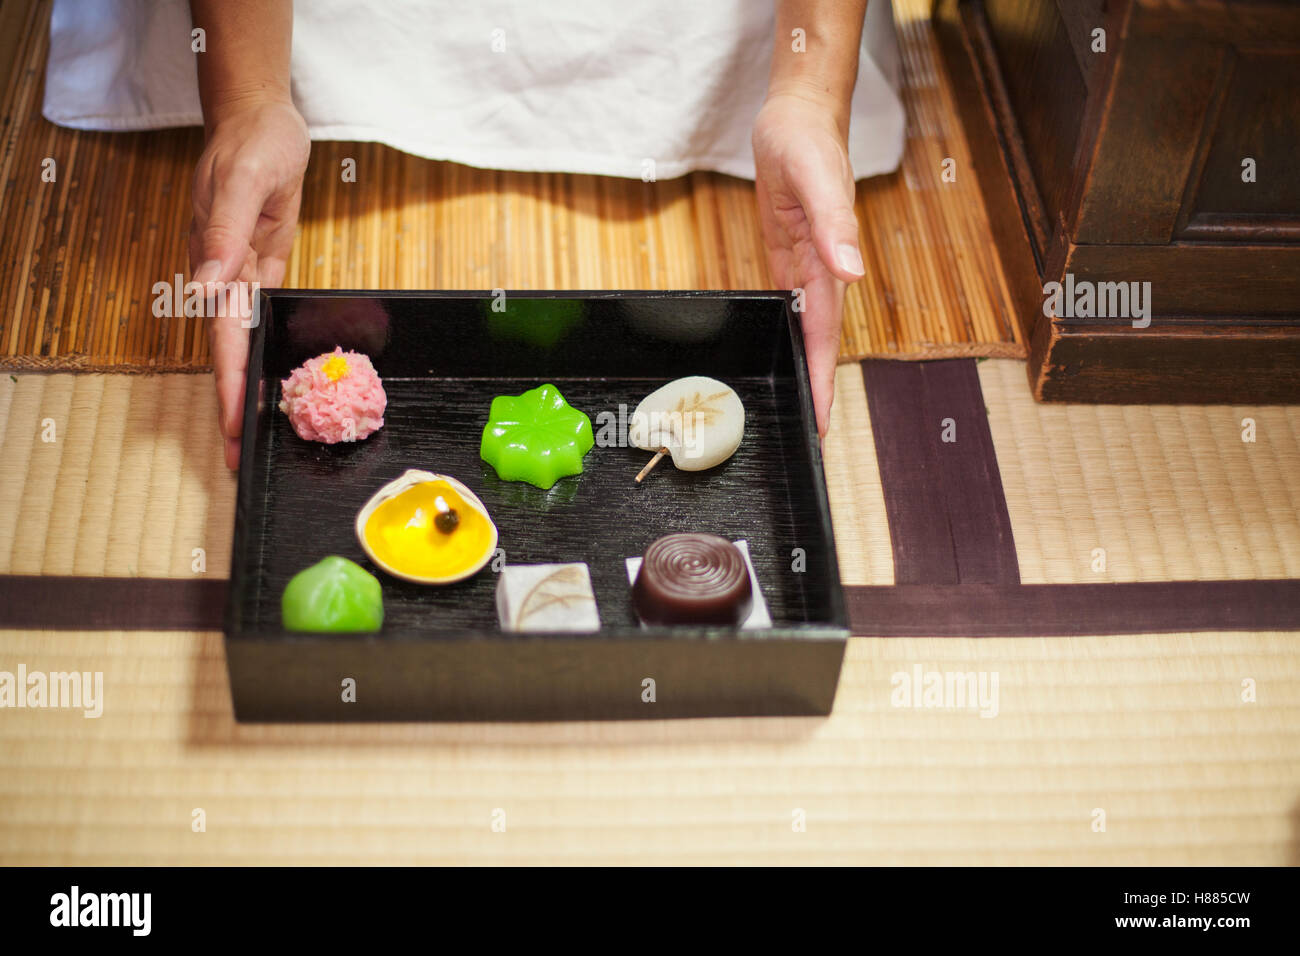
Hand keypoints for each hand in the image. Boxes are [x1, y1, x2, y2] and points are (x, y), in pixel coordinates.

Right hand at [189, 97, 309, 467]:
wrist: (261, 117)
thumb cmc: (252, 143)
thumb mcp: (242, 181)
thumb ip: (223, 233)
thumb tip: (207, 288)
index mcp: (216, 264)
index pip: (222, 339)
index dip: (228, 386)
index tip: (231, 428)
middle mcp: (226, 276)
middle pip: (230, 353)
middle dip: (233, 405)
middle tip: (239, 457)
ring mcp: (243, 273)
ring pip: (244, 343)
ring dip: (247, 388)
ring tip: (253, 434)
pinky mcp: (263, 266)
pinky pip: (261, 319)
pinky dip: (263, 353)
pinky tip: (270, 380)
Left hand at [753, 91, 864, 436]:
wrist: (797, 117)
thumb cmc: (807, 141)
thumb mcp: (816, 177)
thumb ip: (835, 224)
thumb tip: (852, 273)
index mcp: (830, 263)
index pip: (826, 336)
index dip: (825, 381)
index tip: (824, 422)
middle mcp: (821, 274)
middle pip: (820, 345)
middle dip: (819, 390)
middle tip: (812, 435)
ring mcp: (807, 268)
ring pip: (807, 332)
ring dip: (808, 370)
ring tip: (804, 409)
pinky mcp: (790, 259)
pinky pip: (793, 309)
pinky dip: (792, 337)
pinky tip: (787, 357)